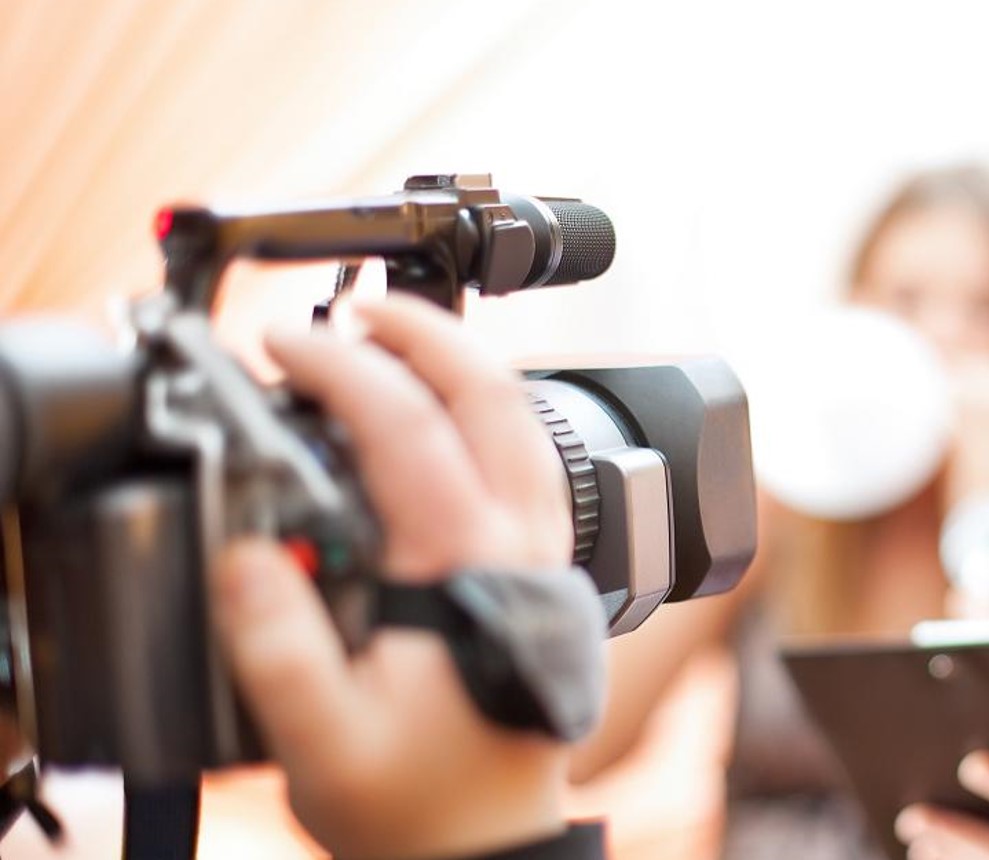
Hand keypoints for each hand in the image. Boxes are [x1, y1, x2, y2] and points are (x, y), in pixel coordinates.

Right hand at [211, 294, 577, 858]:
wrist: (484, 844)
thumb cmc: (414, 801)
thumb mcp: (322, 740)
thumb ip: (277, 647)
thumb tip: (246, 551)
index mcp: (468, 567)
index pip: (409, 430)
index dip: (343, 370)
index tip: (286, 342)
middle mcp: (521, 548)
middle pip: (494, 399)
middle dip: (428, 334)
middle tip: (359, 308)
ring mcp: (543, 558)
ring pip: (524, 426)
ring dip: (467, 366)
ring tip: (403, 339)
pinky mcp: (545, 576)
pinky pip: (531, 465)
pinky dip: (490, 416)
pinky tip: (449, 421)